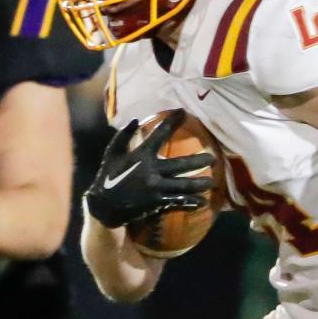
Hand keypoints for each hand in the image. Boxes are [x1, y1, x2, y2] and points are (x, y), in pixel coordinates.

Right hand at [85, 110, 214, 228]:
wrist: (104, 205)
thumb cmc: (108, 176)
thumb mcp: (112, 153)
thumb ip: (123, 136)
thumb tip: (134, 119)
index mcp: (142, 155)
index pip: (159, 134)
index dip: (172, 122)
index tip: (183, 112)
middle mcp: (152, 171)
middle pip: (181, 165)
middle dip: (198, 161)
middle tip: (213, 158)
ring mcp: (156, 188)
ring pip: (184, 185)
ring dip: (199, 184)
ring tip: (212, 182)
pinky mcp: (157, 203)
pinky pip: (178, 202)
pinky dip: (191, 203)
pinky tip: (202, 202)